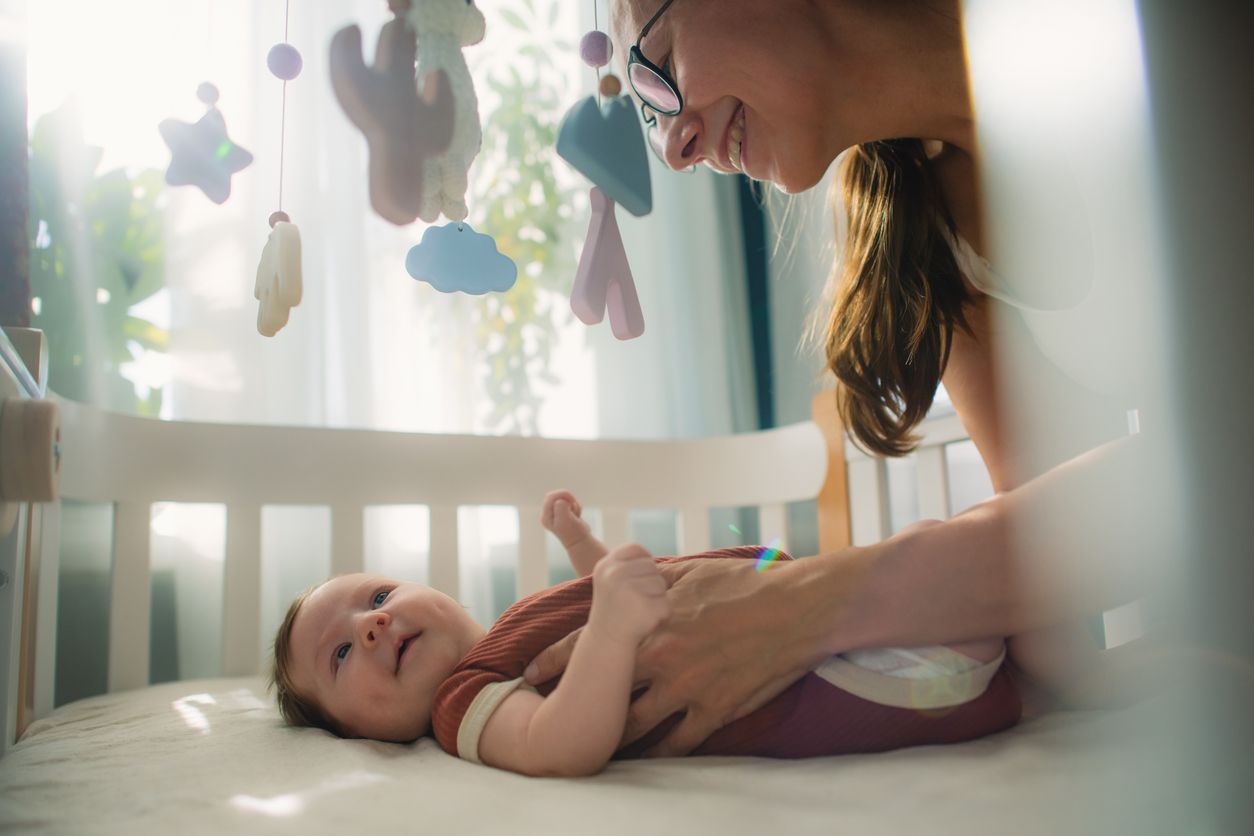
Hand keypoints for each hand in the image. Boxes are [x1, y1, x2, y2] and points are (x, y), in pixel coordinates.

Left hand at [527, 556, 827, 756]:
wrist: (794, 609)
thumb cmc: (741, 583)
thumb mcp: (686, 570)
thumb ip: (648, 577)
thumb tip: (621, 570)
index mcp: (646, 622)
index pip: (584, 644)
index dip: (552, 661)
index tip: (529, 674)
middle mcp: (659, 658)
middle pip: (602, 692)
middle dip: (574, 705)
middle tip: (550, 719)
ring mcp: (686, 689)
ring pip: (634, 725)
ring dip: (611, 737)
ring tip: (591, 746)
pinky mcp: (714, 711)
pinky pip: (677, 744)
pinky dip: (657, 754)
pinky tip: (643, 761)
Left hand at [541, 489, 592, 548]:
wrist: (581, 543)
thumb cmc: (573, 532)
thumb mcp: (565, 519)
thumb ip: (561, 507)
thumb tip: (561, 501)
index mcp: (546, 517)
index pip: (550, 497)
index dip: (562, 495)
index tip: (571, 502)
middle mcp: (548, 515)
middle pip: (556, 496)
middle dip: (568, 499)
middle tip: (574, 506)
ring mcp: (556, 514)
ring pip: (564, 499)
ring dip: (573, 504)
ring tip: (576, 515)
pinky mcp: (564, 514)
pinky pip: (570, 503)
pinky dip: (576, 506)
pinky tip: (577, 516)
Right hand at [587, 544, 668, 646]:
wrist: (606, 642)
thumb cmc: (614, 608)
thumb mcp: (610, 579)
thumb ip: (628, 564)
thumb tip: (652, 559)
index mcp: (606, 565)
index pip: (637, 549)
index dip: (643, 563)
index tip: (635, 580)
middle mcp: (615, 575)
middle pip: (652, 567)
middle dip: (650, 583)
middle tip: (634, 600)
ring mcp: (630, 591)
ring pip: (661, 585)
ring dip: (656, 599)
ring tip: (638, 610)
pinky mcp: (646, 609)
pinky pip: (666, 605)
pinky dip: (661, 615)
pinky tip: (644, 622)